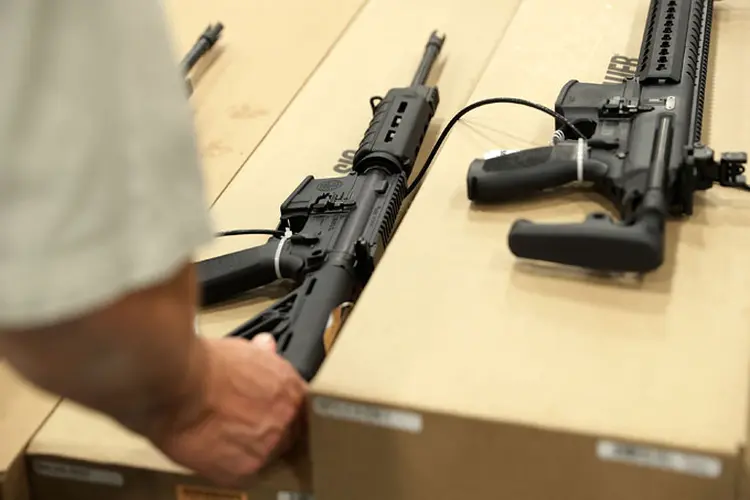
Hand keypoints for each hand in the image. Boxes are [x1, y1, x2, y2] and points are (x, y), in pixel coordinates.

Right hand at [153, 334, 306, 486]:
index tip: (267, 410)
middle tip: (242, 425)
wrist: (177, 385)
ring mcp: (269, 447)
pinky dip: (231, 466)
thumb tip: (266, 346)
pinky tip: (217, 452)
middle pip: (287, 433)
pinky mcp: (245, 471)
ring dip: (250, 449)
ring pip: (267, 455)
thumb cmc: (204, 364)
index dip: (279, 408)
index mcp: (291, 389)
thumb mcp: (242, 350)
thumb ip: (263, 357)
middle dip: (268, 429)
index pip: (297, 406)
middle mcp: (287, 419)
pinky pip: (245, 474)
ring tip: (225, 438)